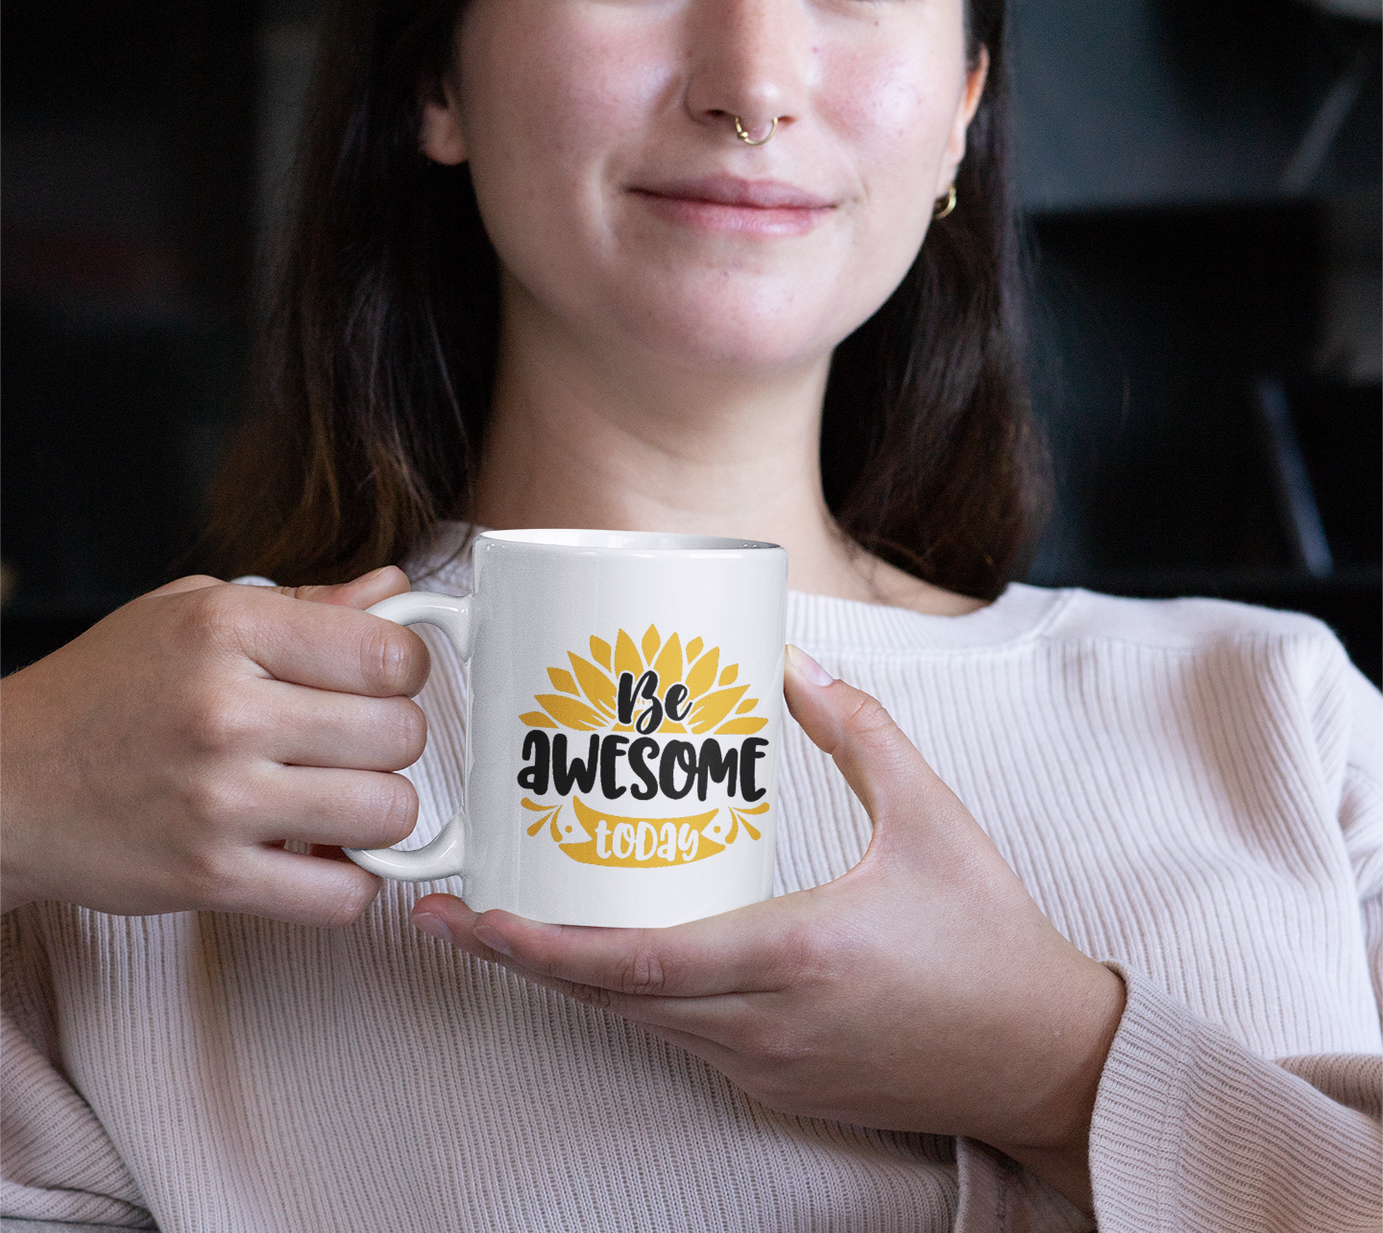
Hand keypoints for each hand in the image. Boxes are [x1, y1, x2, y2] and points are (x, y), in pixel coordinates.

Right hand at [0, 567, 429, 925]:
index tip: (380, 682)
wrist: (4, 783)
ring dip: (379, 811)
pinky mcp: (209, 880)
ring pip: (387, 813)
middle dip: (393, 740)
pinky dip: (351, 881)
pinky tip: (321, 854)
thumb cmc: (107, 688)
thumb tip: (398, 592)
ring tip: (339, 796)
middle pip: (401, 733)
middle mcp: (226, 713)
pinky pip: (342, 896)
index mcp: (228, 630)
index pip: (389, 653)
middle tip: (353, 742)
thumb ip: (308, 605)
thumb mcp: (195, 613)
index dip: (405, 670)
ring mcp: (219, 802)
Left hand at [412, 645, 1124, 1212]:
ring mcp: (767, 1064)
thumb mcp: (933, 815)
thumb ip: (860, 731)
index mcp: (796, 954)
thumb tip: (792, 664)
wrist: (1042, 1056)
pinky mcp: (778, 1082)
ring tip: (508, 924)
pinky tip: (604, 955)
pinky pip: (677, 1040)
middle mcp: (765, 1023)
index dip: (542, 946)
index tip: (473, 917)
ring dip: (565, 980)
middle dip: (518, 962)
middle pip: (609, 1001)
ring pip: (635, 1026)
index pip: (638, 963)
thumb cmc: (991, 937)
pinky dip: (623, 1000)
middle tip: (449, 917)